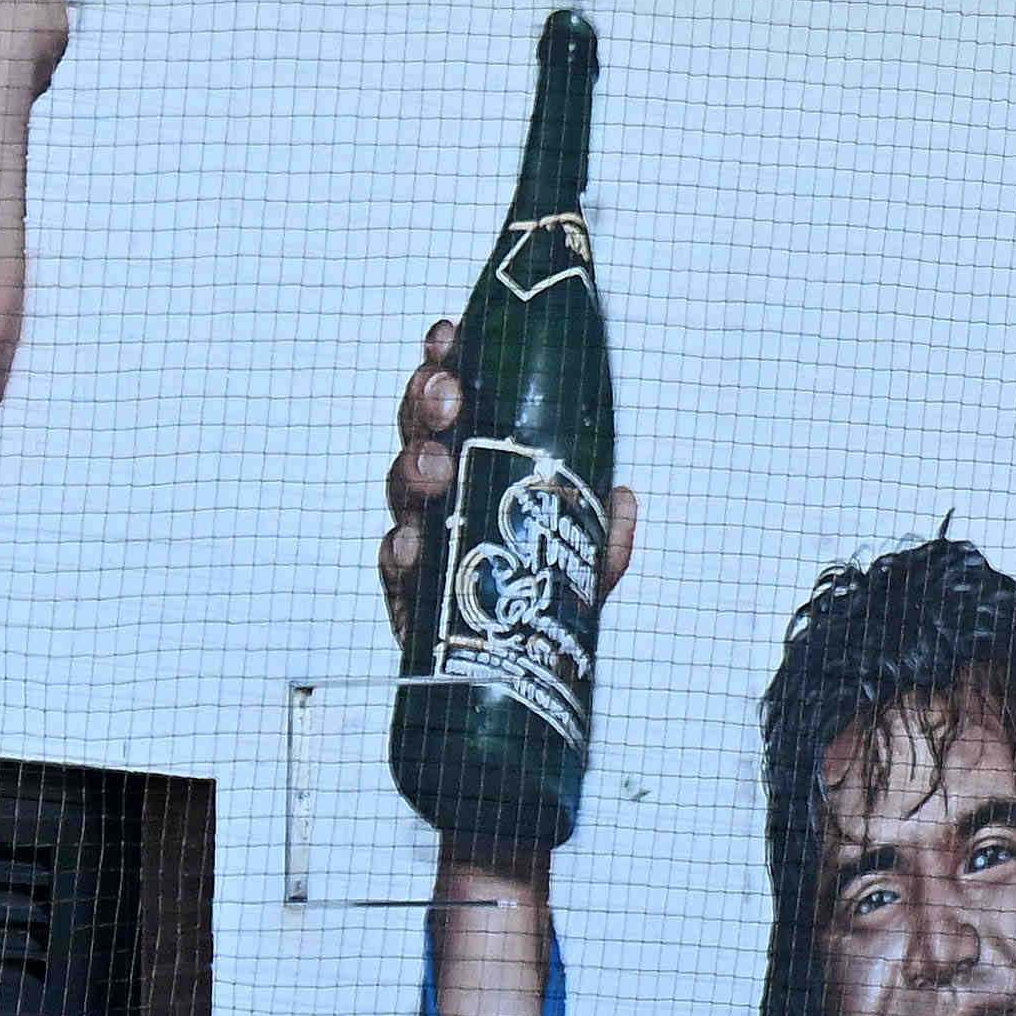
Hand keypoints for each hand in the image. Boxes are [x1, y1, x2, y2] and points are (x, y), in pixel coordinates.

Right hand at [379, 315, 633, 624]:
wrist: (510, 679)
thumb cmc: (536, 608)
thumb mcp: (584, 566)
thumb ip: (600, 534)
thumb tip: (622, 496)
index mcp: (477, 466)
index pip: (455, 403)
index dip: (446, 364)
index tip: (449, 335)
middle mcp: (442, 495)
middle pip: (418, 432)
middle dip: (426, 402)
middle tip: (446, 393)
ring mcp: (420, 538)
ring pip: (400, 487)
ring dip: (413, 466)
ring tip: (434, 465)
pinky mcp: (406, 591)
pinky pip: (394, 562)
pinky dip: (400, 548)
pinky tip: (412, 540)